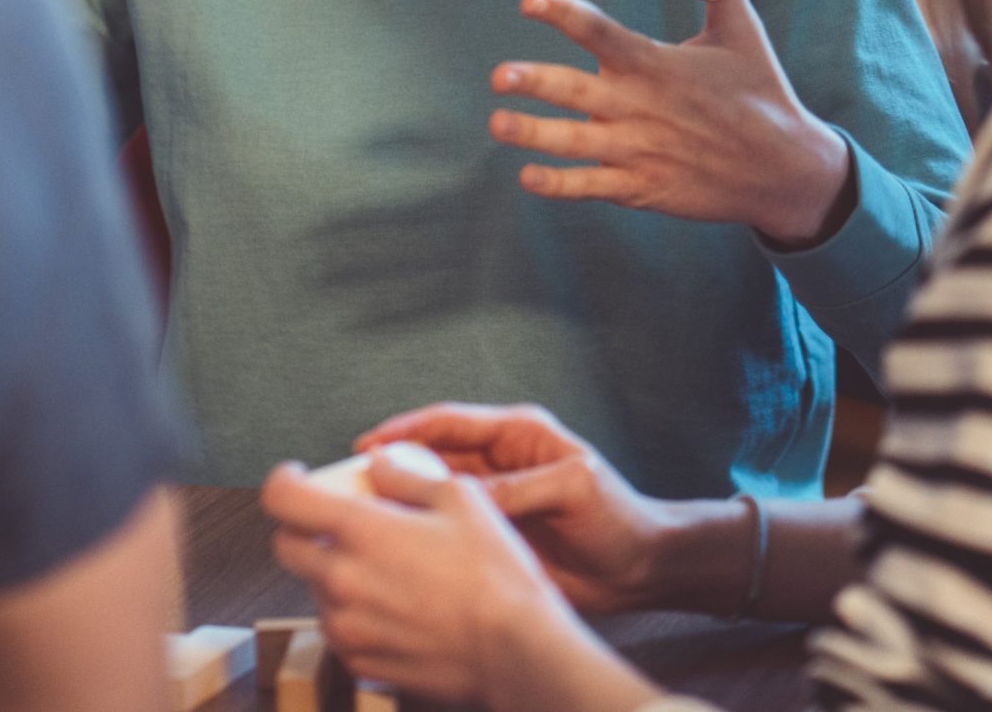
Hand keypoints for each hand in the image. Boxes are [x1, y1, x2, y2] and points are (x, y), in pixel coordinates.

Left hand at [262, 449, 621, 704]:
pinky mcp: (360, 662)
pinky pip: (339, 629)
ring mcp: (347, 626)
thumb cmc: (495, 578)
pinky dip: (355, 613)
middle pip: (287, 547)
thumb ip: (406, 476)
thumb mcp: (460, 499)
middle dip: (305, 529)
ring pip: (315, 589)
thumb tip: (379, 464)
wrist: (515, 652)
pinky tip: (396, 606)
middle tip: (341, 525)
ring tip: (386, 570)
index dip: (283, 482)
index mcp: (360, 532)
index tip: (296, 480)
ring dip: (335, 574)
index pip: (283, 499)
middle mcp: (341, 580)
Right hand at [356, 404, 671, 613]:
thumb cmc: (619, 518)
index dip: (406, 430)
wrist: (641, 568)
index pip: (449, 422)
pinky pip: (449, 529)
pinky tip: (397, 544)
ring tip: (363, 514)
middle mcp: (499, 462)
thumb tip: (465, 495)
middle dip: (392, 464)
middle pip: (432, 455)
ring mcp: (494, 500)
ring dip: (402, 500)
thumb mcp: (572, 489)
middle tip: (350, 483)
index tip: (367, 444)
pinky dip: (421, 532)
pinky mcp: (493, 535)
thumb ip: (519, 488)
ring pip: (434, 493)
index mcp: (518, 434)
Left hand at [493, 0, 855, 246]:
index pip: (603, 33)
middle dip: (537, 83)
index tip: (530, 0)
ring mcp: (640, 151)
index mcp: (657, 64)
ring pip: (576, 143)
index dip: (566, 15)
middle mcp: (642, 107)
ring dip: (534, 134)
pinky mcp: (644, 187)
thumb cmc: (759, 89)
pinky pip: (592, 186)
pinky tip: (528, 175)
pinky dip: (560, 184)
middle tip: (499, 76)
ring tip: (497, 122)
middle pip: (579, 93)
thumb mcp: (739, 25)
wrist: (786, 170)